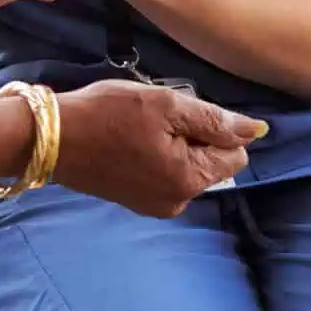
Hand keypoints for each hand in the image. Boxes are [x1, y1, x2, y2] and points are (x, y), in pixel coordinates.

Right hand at [45, 80, 263, 217]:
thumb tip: (258, 132)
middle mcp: (178, 201)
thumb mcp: (166, 105)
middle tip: (153, 120)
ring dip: (172, 144)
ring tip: (138, 129)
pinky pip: (164, 174)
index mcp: (190, 180)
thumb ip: (214, 120)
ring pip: (186, 166)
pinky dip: (155, 155)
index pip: (235, 154)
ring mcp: (155, 205)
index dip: (213, 128)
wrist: (52, 138)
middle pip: (210, 162)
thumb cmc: (108, 114)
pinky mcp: (135, 201)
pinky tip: (128, 141)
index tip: (178, 115)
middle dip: (192, 137)